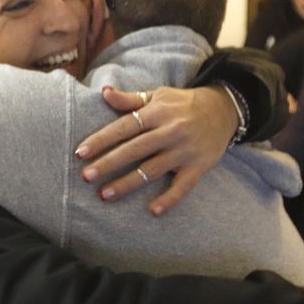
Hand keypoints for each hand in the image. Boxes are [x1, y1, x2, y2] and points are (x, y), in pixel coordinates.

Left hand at [75, 84, 235, 215]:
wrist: (223, 110)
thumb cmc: (182, 104)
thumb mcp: (158, 95)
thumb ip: (130, 99)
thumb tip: (103, 92)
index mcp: (157, 113)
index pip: (124, 127)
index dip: (102, 139)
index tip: (80, 152)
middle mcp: (170, 132)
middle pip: (134, 150)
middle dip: (108, 164)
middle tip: (86, 176)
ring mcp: (185, 151)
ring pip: (152, 170)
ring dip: (127, 183)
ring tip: (105, 195)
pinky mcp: (198, 167)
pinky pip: (182, 187)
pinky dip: (169, 199)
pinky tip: (153, 211)